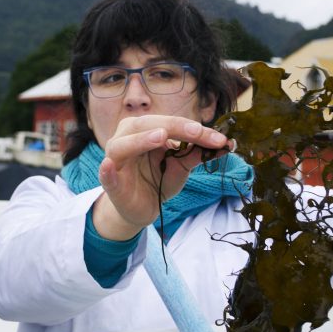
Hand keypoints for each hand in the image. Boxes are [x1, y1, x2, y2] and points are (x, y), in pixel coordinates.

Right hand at [92, 115, 227, 240]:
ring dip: (141, 140)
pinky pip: (106, 174)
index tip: (219, 138)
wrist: (143, 207)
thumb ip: (197, 153)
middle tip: (197, 132)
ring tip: (160, 138)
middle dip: (174, 127)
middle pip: (146, 125)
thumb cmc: (159, 180)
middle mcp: (126, 138)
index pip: (169, 123)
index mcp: (144, 130)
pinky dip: (107, 170)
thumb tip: (226, 144)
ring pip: (123, 145)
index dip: (193, 128)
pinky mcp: (110, 182)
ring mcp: (115, 160)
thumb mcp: (181, 166)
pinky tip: (109, 166)